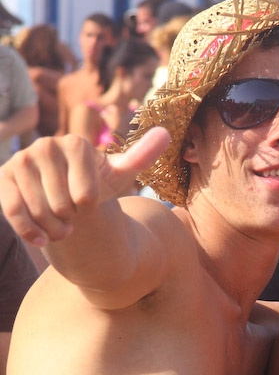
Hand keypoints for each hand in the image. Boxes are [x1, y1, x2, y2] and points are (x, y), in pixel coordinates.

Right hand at [0, 128, 169, 246]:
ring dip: (53, 228)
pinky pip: (14, 210)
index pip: (86, 194)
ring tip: (61, 226)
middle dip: (71, 220)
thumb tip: (167, 134)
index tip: (89, 202)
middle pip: (62, 204)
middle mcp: (47, 146)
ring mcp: (22, 160)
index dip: (89, 208)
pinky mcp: (4, 178)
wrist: (65, 197)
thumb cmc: (94, 185)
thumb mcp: (118, 175)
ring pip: (39, 210)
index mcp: (77, 144)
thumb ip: (140, 157)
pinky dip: (30, 231)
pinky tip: (41, 240)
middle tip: (73, 217)